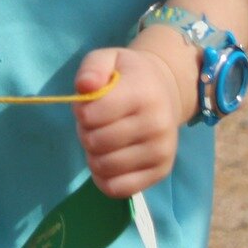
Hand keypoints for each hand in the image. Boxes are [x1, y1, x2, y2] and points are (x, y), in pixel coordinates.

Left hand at [73, 44, 193, 198]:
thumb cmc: (130, 76)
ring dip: (93, 155)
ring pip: (105, 167)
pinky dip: (104, 179)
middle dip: (86, 133)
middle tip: (95, 123)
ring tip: (102, 139)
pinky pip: (119, 189)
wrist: (166, 90)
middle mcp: (157, 124)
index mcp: (142, 93)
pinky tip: (107, 161)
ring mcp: (161, 151)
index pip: (91, 115)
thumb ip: (91, 68)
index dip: (81, 112)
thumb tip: (84, 87)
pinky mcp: (162, 172)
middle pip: (96, 143)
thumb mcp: (108, 58)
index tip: (88, 105)